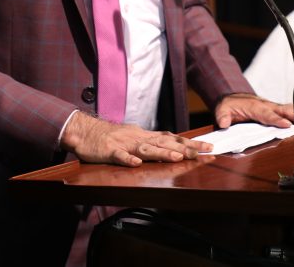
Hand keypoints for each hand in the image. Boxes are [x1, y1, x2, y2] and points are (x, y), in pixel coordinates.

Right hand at [60, 111, 211, 166]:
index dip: (190, 142)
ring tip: (176, 157)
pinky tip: (136, 164)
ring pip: (146, 149)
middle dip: (185, 147)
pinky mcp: (109, 151)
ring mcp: (124, 144)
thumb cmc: (111, 136)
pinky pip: (119, 156)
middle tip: (204, 151)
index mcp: (145, 135)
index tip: (208, 146)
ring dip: (161, 153)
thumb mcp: (135, 137)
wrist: (85, 130)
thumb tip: (172, 144)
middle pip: (165, 142)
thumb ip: (151, 142)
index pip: (172, 138)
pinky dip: (128, 159)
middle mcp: (138, 138)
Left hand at [214, 93, 293, 129]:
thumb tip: (224, 124)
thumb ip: (223, 116)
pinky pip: (286, 113)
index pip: (267, 114)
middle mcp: (266, 106)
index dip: (277, 120)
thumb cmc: (230, 105)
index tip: (286, 125)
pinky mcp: (274, 111)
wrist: (232, 98)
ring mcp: (271, 108)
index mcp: (254, 106)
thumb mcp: (222, 110)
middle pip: (282, 109)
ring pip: (287, 110)